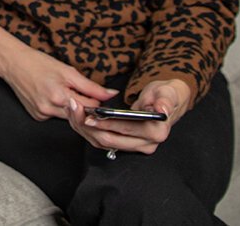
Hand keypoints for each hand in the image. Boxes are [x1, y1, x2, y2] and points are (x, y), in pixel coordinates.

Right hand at [0, 41, 114, 120]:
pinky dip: (58, 108)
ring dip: (71, 107)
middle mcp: (50, 109)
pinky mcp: (37, 117)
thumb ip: (92, 86)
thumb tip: (112, 94)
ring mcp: (42, 114)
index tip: (93, 93)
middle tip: (74, 89)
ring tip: (60, 90)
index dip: (95, 100)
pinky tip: (50, 96)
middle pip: (80, 115)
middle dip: (83, 104)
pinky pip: (56, 116)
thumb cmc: (38, 63)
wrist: (13, 63)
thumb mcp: (68, 71)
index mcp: (60, 97)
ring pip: (68, 117)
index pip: (91, 108)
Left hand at [65, 78, 190, 155]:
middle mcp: (146, 144)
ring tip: (73, 109)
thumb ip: (165, 101)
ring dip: (85, 128)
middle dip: (89, 125)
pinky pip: (103, 141)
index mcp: (156, 133)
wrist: (166, 102)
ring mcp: (136, 147)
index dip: (105, 123)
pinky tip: (79, 116)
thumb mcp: (166, 93)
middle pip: (110, 139)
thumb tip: (162, 110)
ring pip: (103, 142)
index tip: (89, 115)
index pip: (125, 130)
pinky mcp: (126, 145)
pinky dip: (89, 130)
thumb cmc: (165, 95)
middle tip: (74, 108)